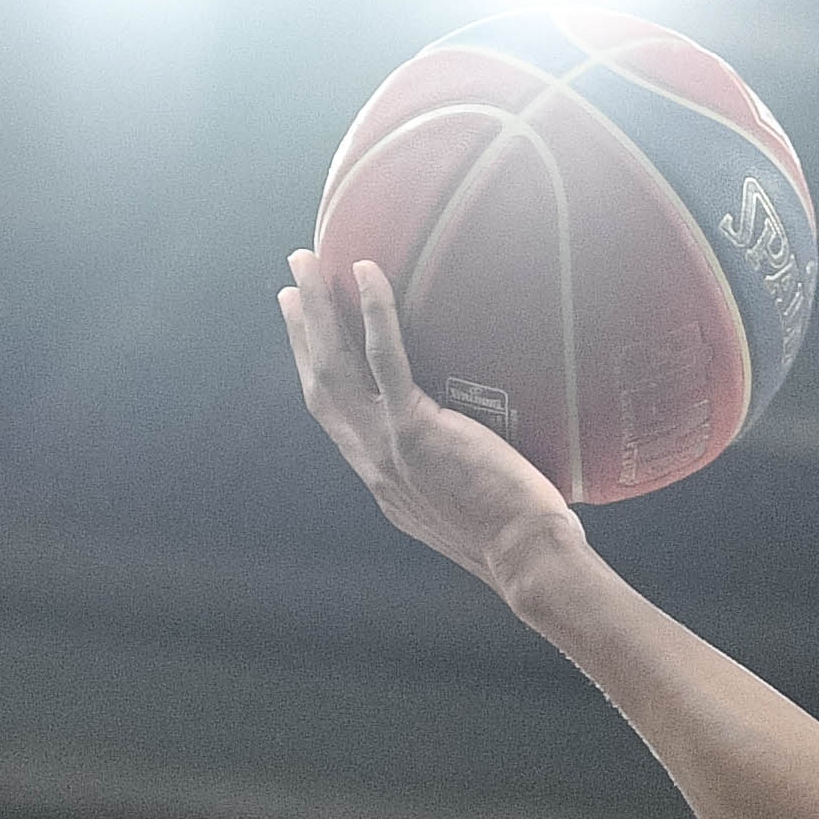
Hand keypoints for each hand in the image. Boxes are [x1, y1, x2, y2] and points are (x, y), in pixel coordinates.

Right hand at [276, 252, 585, 597]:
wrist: (524, 558)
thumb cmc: (514, 537)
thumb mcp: (458, 506)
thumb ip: (445, 473)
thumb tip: (467, 449)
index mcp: (379, 477)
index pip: (332, 415)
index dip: (311, 369)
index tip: (302, 331)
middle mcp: (371, 460)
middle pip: (319, 381)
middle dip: (300, 327)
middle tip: (294, 277)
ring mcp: (387, 443)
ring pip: (336, 364)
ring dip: (316, 307)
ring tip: (307, 260)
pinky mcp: (416, 429)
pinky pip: (385, 359)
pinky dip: (373, 312)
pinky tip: (366, 271)